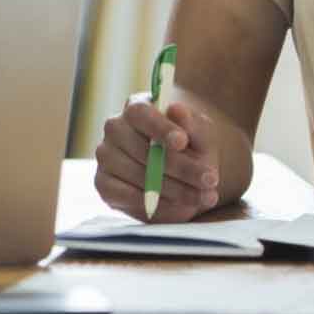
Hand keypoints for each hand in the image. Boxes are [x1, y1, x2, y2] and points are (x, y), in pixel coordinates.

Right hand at [94, 92, 222, 222]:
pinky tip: (181, 206)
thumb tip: (176, 109)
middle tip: (210, 180)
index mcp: (136, 108)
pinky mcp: (103, 183)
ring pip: (139, 175)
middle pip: (142, 148)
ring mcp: (106, 156)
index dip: (160, 128)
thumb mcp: (200, 135)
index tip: (182, 142)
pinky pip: (128, 197)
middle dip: (180, 168)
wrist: (180, 174)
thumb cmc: (189, 148)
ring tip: (203, 197)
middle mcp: (115, 128)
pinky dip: (158, 205)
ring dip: (175, 190)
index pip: (140, 113)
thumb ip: (192, 125)